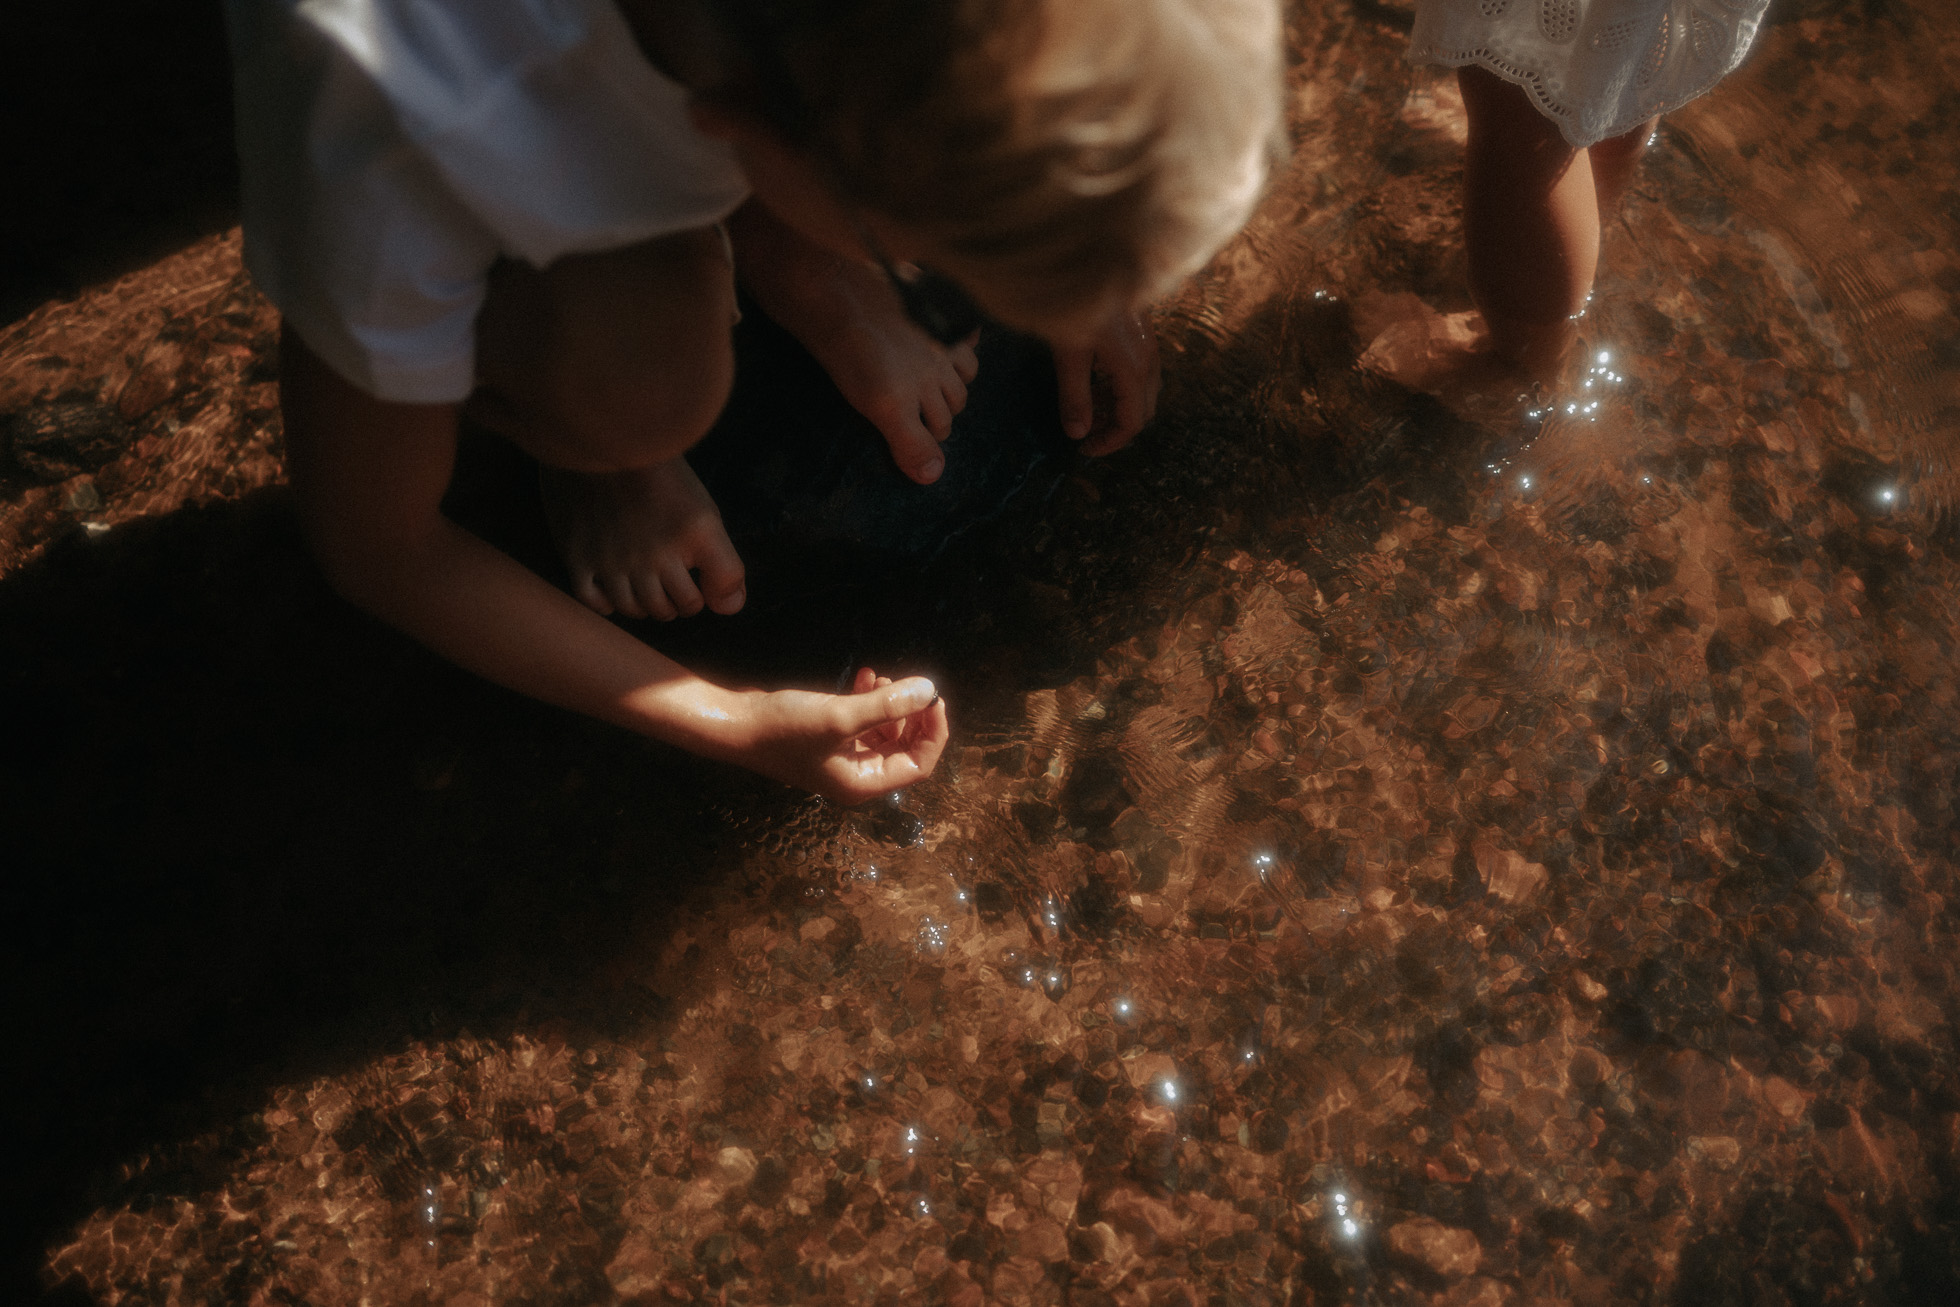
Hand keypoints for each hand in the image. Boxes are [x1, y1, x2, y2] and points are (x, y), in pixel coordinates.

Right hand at [737, 668, 948, 801]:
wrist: (735, 723)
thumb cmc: (785, 728)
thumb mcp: (840, 716)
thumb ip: (887, 705)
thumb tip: (929, 690)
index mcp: (863, 783)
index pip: (918, 765)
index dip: (933, 733)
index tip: (934, 698)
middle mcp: (856, 775)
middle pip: (905, 748)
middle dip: (912, 715)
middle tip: (909, 684)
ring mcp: (842, 757)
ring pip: (885, 731)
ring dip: (891, 704)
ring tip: (881, 679)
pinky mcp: (829, 738)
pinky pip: (863, 722)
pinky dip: (869, 700)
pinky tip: (865, 676)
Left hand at [1054, 309, 1161, 455]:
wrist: (1090, 253)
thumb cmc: (1075, 300)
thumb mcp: (1068, 352)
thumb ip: (1074, 395)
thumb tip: (1077, 433)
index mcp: (1132, 366)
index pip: (1133, 421)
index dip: (1110, 442)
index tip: (1084, 449)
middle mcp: (1147, 356)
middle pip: (1144, 408)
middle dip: (1115, 426)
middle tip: (1085, 431)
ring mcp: (1147, 342)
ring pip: (1143, 389)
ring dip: (1118, 406)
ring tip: (1086, 408)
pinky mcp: (1140, 330)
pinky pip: (1139, 369)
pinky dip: (1120, 386)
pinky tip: (1094, 380)